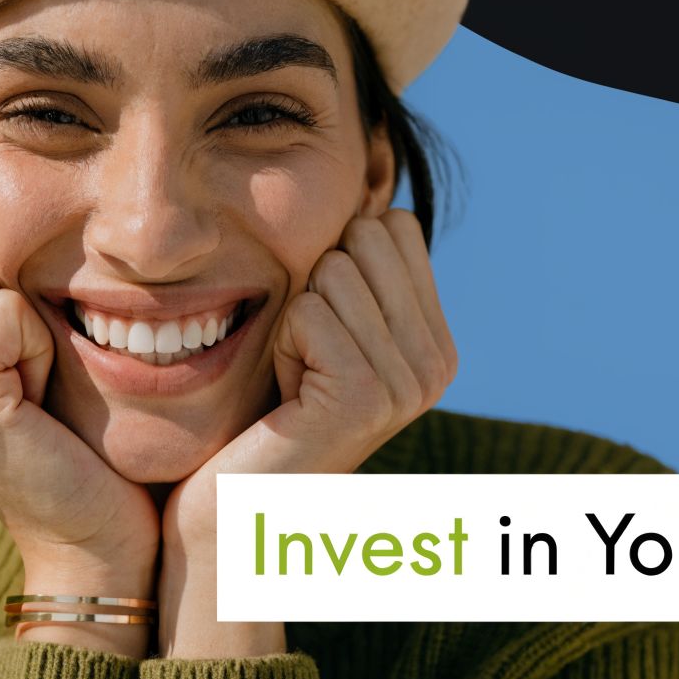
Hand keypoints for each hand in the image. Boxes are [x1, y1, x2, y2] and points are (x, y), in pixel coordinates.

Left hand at [156, 209, 456, 657]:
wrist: (239, 508)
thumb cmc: (268, 412)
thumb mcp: (325, 327)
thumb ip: (358, 267)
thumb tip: (374, 169)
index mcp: (439, 342)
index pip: (395, 227)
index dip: (337, 262)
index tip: (322, 334)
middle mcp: (438, 364)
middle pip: (368, 238)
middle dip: (315, 284)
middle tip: (305, 358)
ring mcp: (409, 382)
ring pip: (334, 270)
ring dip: (293, 318)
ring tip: (295, 380)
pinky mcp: (366, 395)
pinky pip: (310, 310)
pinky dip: (282, 343)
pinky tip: (287, 396)